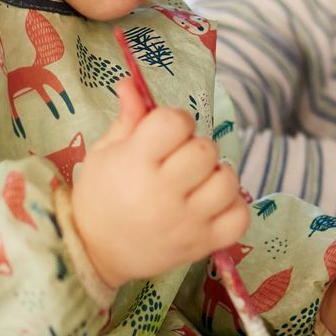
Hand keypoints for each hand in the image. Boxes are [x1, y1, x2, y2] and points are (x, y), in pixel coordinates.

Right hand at [71, 77, 247, 288]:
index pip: (175, 123)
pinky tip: (212, 205)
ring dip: (216, 175)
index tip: (165, 132)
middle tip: (178, 160)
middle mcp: (164, 193)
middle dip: (195, 147)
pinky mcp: (203, 244)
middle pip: (205, 150)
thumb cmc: (100, 197)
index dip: (175, 121)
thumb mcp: (104, 153)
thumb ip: (127, 119)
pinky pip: (240, 217)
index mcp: (136, 164)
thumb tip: (132, 82)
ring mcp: (187, 222)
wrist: (95, 253)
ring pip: (228, 181)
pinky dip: (233, 207)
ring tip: (196, 182)